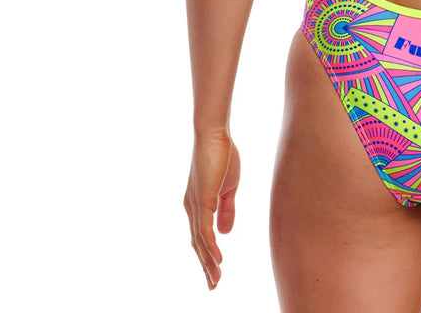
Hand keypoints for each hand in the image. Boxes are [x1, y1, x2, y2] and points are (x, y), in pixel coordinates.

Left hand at [183, 130, 239, 289]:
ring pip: (200, 242)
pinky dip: (210, 247)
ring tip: (216, 280)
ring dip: (208, 263)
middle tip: (213, 286)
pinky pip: (205, 230)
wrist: (215, 134)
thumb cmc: (222, 155)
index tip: (215, 272)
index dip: (207, 255)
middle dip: (205, 266)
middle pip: (197, 244)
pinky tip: (218, 260)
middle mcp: (192, 208)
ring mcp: (195, 205)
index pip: (201, 236)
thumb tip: (225, 234)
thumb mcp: (228, 188)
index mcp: (198, 204)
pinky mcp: (201, 200)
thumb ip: (227, 210)